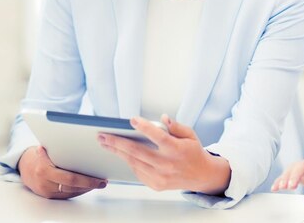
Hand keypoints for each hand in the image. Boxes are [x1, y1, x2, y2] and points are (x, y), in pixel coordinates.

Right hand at [18, 146, 106, 198]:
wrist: (24, 166)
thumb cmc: (40, 154)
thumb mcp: (48, 149)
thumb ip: (61, 150)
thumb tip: (83, 144)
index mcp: (45, 170)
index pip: (70, 179)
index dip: (87, 180)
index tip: (100, 178)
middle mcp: (45, 183)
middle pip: (72, 187)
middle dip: (90, 185)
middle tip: (103, 182)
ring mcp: (46, 191)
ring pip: (71, 193)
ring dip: (86, 188)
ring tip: (98, 183)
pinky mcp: (48, 196)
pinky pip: (66, 195)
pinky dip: (78, 191)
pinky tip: (87, 186)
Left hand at [98, 114, 229, 193]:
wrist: (201, 175)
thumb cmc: (193, 152)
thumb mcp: (190, 135)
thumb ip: (176, 126)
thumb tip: (162, 118)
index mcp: (176, 149)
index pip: (158, 136)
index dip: (144, 127)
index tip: (132, 120)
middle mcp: (167, 164)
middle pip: (137, 151)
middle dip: (117, 142)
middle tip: (103, 135)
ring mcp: (160, 176)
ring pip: (133, 162)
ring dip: (117, 152)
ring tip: (106, 144)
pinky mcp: (155, 184)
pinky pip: (137, 171)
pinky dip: (128, 161)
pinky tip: (121, 154)